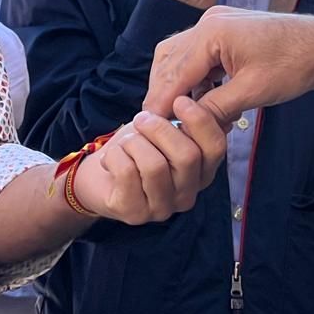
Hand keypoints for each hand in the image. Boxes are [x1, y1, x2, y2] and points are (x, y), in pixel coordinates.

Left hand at [73, 99, 226, 223]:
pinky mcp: (135, 213)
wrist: (98, 177)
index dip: (201, 121)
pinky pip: (127, 173)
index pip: (215, 147)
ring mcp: (163, 208)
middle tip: (141, 119)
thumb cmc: (135, 149)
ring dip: (134, 143)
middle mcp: (188, 194)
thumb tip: (187, 100)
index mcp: (201, 171)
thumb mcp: (161, 129)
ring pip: (155, 165)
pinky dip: (115, 156)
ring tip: (126, 143)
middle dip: (159, 129)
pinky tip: (111, 159)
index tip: (179, 100)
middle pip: (187, 156)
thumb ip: (179, 121)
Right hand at [147, 8, 313, 127]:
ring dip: (180, 85)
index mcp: (211, 33)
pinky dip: (197, 77)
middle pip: (170, 60)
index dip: (160, 101)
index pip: (174, 72)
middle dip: (164, 92)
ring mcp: (218, 24)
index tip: (147, 126)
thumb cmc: (294, 65)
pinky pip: (200, 55)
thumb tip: (184, 125)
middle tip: (159, 123)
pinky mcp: (228, 31)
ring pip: (182, 57)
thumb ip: (214, 107)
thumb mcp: (252, 91)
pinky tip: (203, 100)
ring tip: (180, 115)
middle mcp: (208, 22)